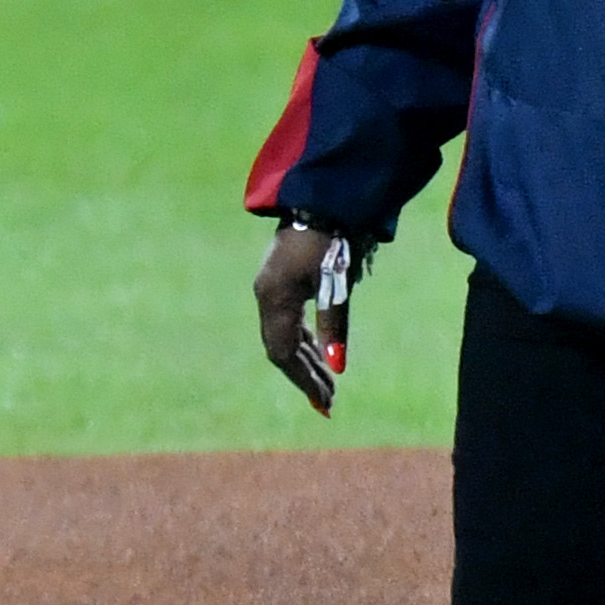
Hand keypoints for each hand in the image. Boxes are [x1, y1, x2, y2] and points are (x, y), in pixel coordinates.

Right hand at [253, 222, 352, 417]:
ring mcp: (271, 289)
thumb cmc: (331, 241)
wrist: (321, 202)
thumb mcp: (335, 286)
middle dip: (305, 376)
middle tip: (328, 403)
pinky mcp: (280, 282)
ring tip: (326, 384)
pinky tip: (317, 353)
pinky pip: (287, 322)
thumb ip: (334, 325)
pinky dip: (303, 342)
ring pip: (284, 336)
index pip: (282, 352)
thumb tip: (338, 367)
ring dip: (305, 361)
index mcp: (274, 299)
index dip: (302, 378)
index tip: (324, 401)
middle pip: (281, 348)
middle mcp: (266, 297)